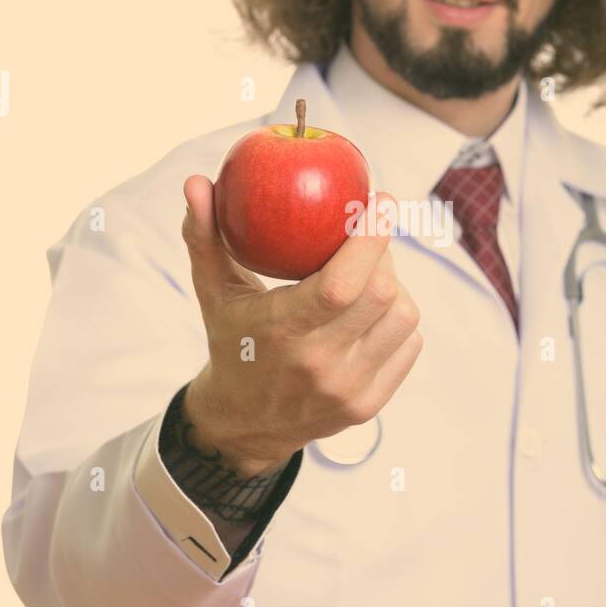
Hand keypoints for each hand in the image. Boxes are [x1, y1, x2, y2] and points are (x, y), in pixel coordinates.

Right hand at [179, 174, 422, 473]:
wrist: (243, 424)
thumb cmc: (231, 340)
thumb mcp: (213, 291)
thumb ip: (204, 235)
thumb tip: (197, 182)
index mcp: (281, 332)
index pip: (342, 283)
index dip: (370, 237)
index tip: (381, 200)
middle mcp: (319, 365)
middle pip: (382, 294)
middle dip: (383, 255)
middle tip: (367, 239)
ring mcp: (348, 389)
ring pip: (404, 316)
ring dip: (393, 287)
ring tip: (366, 278)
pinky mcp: (369, 406)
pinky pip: (409, 345)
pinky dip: (397, 320)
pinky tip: (372, 313)